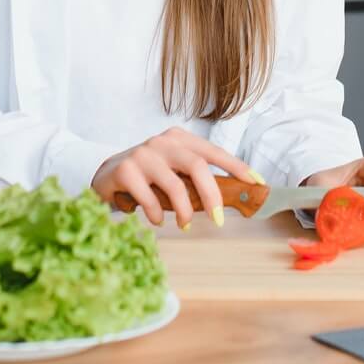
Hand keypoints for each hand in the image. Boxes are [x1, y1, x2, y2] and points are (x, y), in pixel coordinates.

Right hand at [92, 128, 264, 227]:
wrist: (106, 174)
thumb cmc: (148, 175)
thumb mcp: (174, 170)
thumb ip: (194, 179)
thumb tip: (230, 199)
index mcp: (180, 139)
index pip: (214, 152)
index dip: (237, 167)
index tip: (257, 182)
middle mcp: (163, 142)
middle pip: (197, 166)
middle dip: (212, 195)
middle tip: (218, 220)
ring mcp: (143, 154)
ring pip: (175, 185)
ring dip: (184, 211)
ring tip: (184, 225)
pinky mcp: (125, 170)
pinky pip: (149, 199)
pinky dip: (157, 215)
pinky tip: (157, 220)